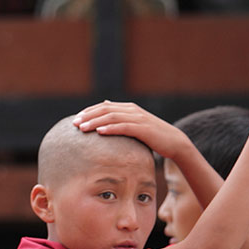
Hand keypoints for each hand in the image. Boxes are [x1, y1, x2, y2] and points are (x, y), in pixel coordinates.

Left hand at [73, 101, 189, 160]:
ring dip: (95, 122)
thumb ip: (120, 117)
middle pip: (105, 110)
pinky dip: (111, 128)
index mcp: (128, 108)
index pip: (104, 106)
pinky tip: (100, 132)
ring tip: (83, 128)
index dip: (89, 111)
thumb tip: (105, 107)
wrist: (174, 142)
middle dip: (88, 116)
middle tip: (74, 124)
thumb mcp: (134, 124)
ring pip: (112, 117)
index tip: (76, 119)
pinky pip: (124, 127)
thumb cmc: (152, 136)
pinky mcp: (144, 129)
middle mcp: (132, 110)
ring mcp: (138, 119)